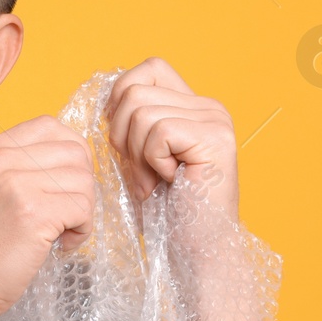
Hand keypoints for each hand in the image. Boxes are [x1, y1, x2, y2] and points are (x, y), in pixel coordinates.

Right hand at [0, 115, 95, 320]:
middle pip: (74, 151)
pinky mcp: (33, 212)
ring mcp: (14, 183)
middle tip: (65, 214)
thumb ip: (16, 167)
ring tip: (60, 232)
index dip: (69, 156)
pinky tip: (60, 244)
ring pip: (83, 180)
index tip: (62, 186)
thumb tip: (73, 161)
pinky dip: (82, 230)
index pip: (49, 126)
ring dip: (82, 210)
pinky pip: (84, 208)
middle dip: (80, 185)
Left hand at [104, 58, 239, 220]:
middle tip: (141, 170)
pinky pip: (159, 132)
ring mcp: (216, 121)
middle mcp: (209, 107)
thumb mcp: (138, 157)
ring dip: (135, 153)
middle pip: (135, 91)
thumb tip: (105, 99)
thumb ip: (130, 124)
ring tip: (154, 180)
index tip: (121, 139)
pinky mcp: (216, 139)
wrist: (193, 251)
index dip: (120, 97)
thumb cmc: (163, 212)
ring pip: (140, 111)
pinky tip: (168, 183)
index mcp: (192, 107)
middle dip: (122, 136)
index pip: (149, 69)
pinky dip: (152, 162)